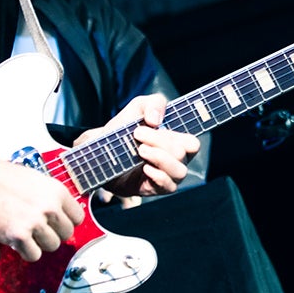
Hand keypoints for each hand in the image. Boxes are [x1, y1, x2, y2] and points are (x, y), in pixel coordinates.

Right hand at [0, 143, 84, 261]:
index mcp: (57, 191)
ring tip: (27, 235)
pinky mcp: (18, 235)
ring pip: (52, 246)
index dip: (67, 223)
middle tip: (39, 231)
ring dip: (39, 244)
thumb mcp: (35, 180)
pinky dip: (26, 252)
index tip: (58, 225)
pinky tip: (18, 242)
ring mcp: (35, 222)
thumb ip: (50, 197)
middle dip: (53, 234)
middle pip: (67, 234)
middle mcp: (49, 207)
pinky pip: (34, 255)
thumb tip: (60, 213)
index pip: (78, 218)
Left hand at [74, 93, 200, 202]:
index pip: (192, 143)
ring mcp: (167, 176)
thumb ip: (153, 103)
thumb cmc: (124, 130)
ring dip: (160, 158)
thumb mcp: (137, 108)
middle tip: (138, 134)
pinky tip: (144, 167)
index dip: (178, 135)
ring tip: (140, 150)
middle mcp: (175, 160)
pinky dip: (157, 175)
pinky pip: (168, 186)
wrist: (101, 153)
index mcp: (176, 141)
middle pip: (182, 152)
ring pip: (180, 171)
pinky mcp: (155, 189)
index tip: (154, 125)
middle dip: (159, 141)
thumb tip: (156, 121)